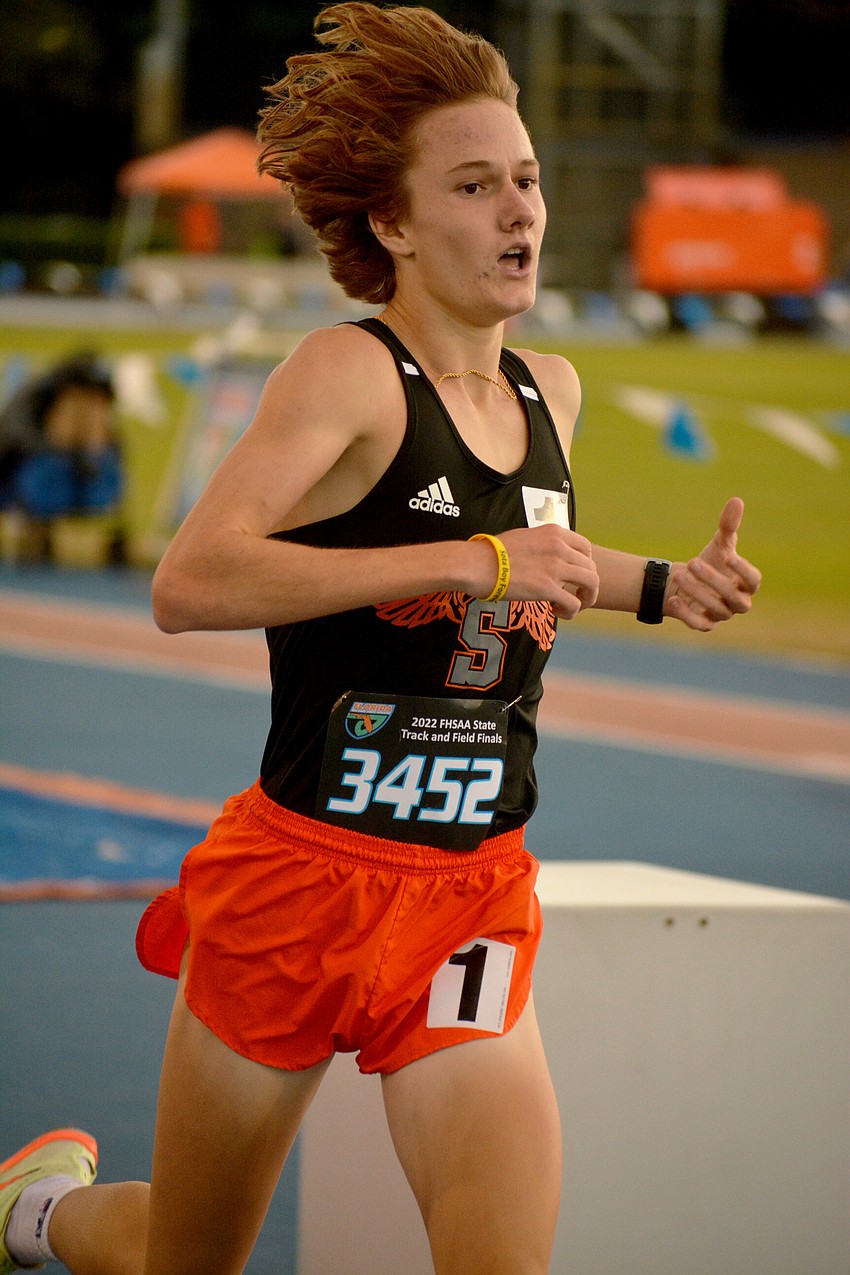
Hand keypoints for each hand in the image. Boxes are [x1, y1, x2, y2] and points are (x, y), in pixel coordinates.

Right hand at [496, 524, 599, 619]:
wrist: (477, 564)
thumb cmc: (492, 553)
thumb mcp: (524, 536)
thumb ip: (542, 544)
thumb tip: (545, 557)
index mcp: (554, 533)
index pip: (586, 547)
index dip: (584, 564)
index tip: (574, 575)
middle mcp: (559, 547)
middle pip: (591, 567)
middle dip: (586, 584)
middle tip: (574, 595)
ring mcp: (555, 567)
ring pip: (591, 583)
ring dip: (586, 597)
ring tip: (570, 606)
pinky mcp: (548, 588)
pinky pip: (574, 603)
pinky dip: (571, 611)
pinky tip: (557, 611)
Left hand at [664, 497, 760, 631]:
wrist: (688, 582)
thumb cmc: (711, 561)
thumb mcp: (719, 543)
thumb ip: (728, 525)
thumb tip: (736, 500)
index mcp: (747, 583)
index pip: (753, 580)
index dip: (743, 570)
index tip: (727, 556)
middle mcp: (738, 601)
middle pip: (732, 596)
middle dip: (712, 580)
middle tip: (692, 562)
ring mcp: (722, 614)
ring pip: (715, 609)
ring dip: (696, 592)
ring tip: (678, 574)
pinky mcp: (705, 624)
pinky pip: (700, 624)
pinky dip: (687, 615)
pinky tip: (674, 600)